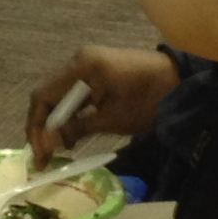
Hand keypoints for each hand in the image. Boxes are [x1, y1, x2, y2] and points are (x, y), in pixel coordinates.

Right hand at [26, 45, 175, 165]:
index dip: (36, 127)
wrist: (181, 83)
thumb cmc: (148, 101)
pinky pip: (75, 94)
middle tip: (43, 158)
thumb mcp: (110, 119)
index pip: (43, 96)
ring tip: (56, 152)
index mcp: (81, 66)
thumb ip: (75, 128)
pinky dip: (70, 114)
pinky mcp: (99, 72)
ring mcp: (89, 64)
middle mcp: (79, 60)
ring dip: (56, 123)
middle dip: (43, 127)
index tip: (39, 155)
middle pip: (48, 95)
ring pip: (60, 96)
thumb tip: (46, 144)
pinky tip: (71, 136)